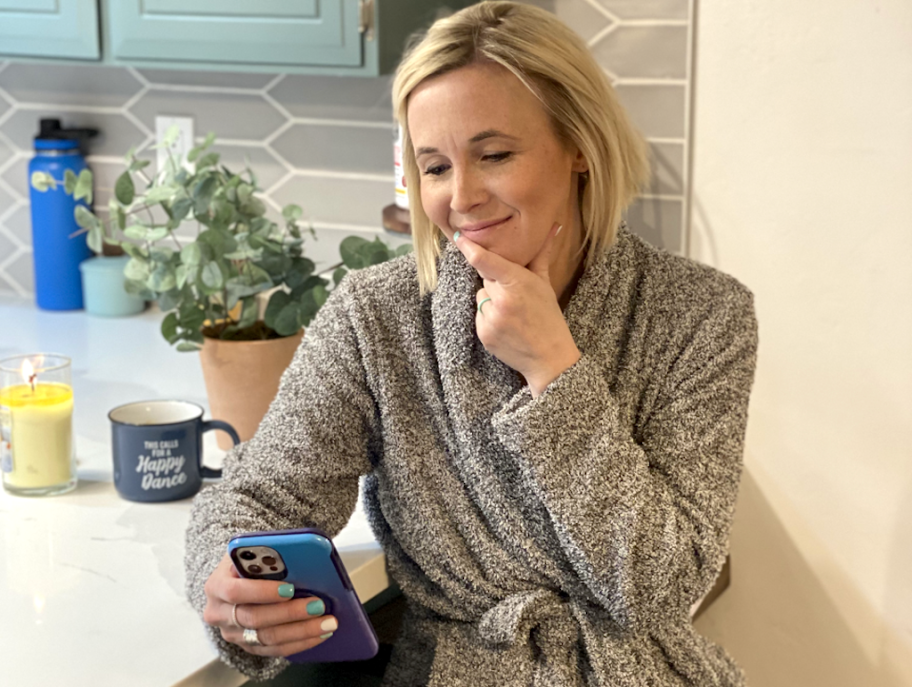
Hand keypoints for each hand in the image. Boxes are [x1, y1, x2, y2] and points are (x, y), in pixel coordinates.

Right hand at [202, 553, 336, 656]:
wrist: (236, 580)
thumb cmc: (249, 562)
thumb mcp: (251, 551)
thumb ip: (267, 554)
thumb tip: (298, 554)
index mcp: (217, 585)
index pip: (236, 591)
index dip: (262, 591)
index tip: (289, 588)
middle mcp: (219, 613)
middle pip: (254, 618)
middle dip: (289, 613)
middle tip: (318, 605)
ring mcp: (232, 634)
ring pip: (267, 638)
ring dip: (301, 631)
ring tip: (327, 622)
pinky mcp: (247, 646)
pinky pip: (275, 650)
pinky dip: (300, 642)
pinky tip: (320, 633)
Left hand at [454, 223, 580, 396]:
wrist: (549, 357)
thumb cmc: (549, 317)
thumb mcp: (545, 284)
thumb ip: (541, 255)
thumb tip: (552, 226)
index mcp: (517, 283)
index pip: (484, 261)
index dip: (469, 247)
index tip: (457, 236)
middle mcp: (501, 300)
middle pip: (485, 278)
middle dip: (496, 283)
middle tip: (515, 296)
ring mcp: (491, 318)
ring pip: (480, 297)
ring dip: (491, 301)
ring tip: (512, 313)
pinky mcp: (483, 334)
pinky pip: (479, 315)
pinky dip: (488, 318)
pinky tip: (506, 325)